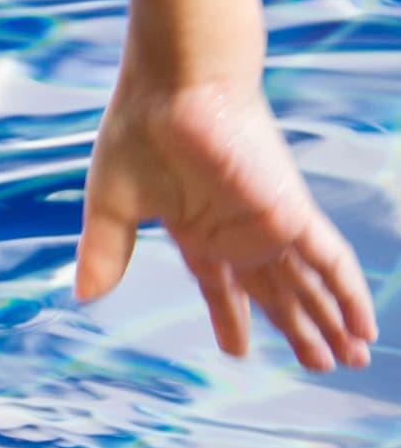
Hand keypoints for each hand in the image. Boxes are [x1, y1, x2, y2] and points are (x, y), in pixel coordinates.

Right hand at [76, 78, 377, 371]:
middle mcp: (237, 231)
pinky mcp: (291, 212)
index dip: (231, 317)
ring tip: (353, 358)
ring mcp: (267, 223)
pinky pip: (331, 262)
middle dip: (298, 328)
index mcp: (197, 230)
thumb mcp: (112, 207)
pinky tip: (364, 325)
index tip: (238, 350)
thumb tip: (83, 296)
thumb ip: (105, 252)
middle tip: (321, 363)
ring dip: (331, 322)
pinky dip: (349, 294)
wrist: (175, 84)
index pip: (221, 284)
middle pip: (276, 291)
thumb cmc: (139, 131)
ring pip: (309, 285)